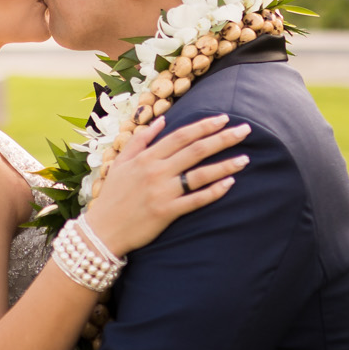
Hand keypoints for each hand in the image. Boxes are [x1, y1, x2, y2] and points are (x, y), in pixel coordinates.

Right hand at [82, 113, 250, 254]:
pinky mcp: (167, 212)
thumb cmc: (112, 196)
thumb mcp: (121, 163)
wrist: (102, 231)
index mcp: (146, 158)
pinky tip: (230, 184)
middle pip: (196, 150)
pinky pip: (196, 200)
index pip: (181, 136)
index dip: (204, 125)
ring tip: (245, 159)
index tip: (224, 118)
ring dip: (225, 165)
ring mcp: (162, 192)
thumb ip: (140, 140)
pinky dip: (214, 191)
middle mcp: (156, 171)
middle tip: (245, 130)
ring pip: (200, 174)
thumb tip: (160, 120)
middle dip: (223, 138)